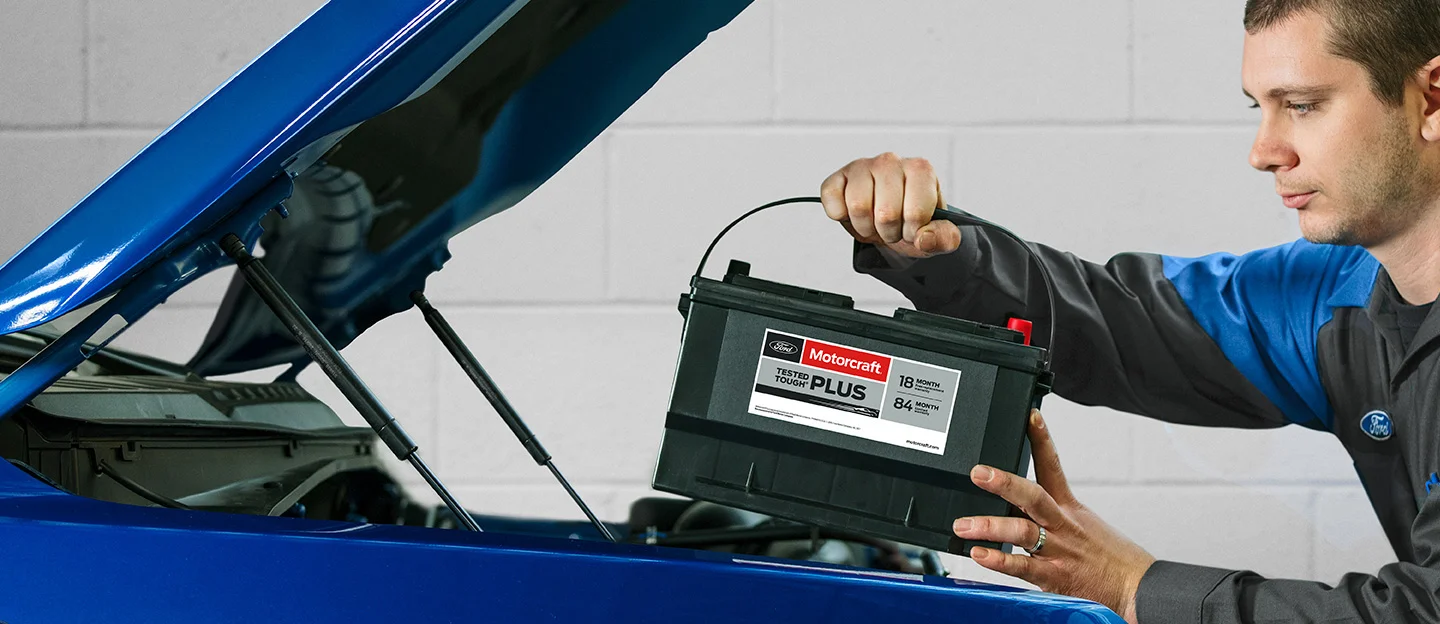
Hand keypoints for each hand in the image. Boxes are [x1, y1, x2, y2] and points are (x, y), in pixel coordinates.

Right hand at [819, 152, 961, 257]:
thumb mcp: (937, 235)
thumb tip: (923, 238)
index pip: (915, 213)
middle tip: (892, 226)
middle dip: (888, 232)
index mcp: (920, 170)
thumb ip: (944, 238)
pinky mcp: (837, 178)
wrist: (892, 219)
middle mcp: (891, 161)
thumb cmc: (914, 221)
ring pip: (858, 208)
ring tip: (874, 221)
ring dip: (866, 227)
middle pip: (886, 214)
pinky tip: (852, 213)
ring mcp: (862, 166)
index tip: (912, 228)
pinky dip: (841, 216)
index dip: (912, 231)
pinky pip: (832, 202)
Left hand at [952, 410, 1155, 622]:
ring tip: (963, 525)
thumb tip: (1009, 499)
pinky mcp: (1055, 577)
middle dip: (1003, 483)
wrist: (1136, 586)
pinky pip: (1024, 567)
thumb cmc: (1107, 554)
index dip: (1042, 439)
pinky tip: (979, 554)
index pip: (1053, 466)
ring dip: (990, 526)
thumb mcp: (1082, 522)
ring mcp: (1058, 550)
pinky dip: (999, 561)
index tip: (1029, 415)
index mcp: (1069, 507)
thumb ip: (1046, 512)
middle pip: (1033, 496)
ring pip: (1023, 532)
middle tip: (977, 473)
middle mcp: (1062, 524)